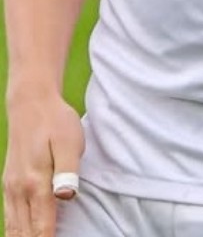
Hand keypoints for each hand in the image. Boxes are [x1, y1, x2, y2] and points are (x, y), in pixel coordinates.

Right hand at [3, 91, 83, 236]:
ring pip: (13, 227)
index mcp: (36, 183)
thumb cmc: (55, 121)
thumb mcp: (69, 141)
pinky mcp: (8, 182)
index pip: (42, 228)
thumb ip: (68, 170)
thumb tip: (66, 196)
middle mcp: (19, 190)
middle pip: (24, 233)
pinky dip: (15, 230)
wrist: (31, 102)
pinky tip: (22, 234)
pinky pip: (9, 216)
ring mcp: (11, 187)